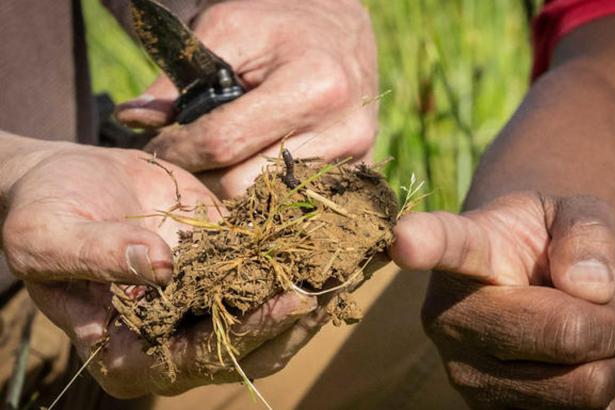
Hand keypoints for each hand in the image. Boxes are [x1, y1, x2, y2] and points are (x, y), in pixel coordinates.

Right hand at [1, 144, 322, 397]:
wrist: (63, 178)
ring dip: (302, 294)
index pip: (194, 359)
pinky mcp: (219, 261)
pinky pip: (259, 267)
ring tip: (344, 269)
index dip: (244, 337)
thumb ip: (95, 256)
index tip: (289, 306)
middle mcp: (172, 333)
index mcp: (127, 349)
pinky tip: (327, 239)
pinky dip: (292, 257)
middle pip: (242, 344)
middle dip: (290, 321)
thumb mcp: (46, 235)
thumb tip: (158, 267)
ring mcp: (200, 298)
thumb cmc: (42, 212)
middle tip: (333, 289)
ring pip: (260, 311)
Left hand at [116, 0, 377, 197]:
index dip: (179, 150)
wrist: (340, 32)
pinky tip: (253, 166)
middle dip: (204, 176)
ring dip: (233, 187)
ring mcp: (356, 158)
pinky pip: (296, 200)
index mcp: (312, 86)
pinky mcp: (359, 172)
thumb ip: (177, 77)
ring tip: (218, 162)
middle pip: (246, 185)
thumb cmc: (279, 26)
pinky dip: (266, 190)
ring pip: (269, 202)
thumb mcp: (226, 29)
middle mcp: (343, 130)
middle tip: (186, 159)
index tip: (157, 147)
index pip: (225, 143)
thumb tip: (133, 120)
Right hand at [390, 193, 614, 408]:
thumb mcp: (571, 212)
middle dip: (612, 320)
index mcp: (467, 248)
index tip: (403, 239)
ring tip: (578, 330)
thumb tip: (589, 288)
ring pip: (583, 389)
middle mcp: (449, 315)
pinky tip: (570, 365)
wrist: (531, 290)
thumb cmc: (547, 243)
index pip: (444, 244)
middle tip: (597, 300)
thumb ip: (588, 230)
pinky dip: (605, 394)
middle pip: (564, 334)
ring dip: (610, 359)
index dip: (424, 242)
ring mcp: (465, 372)